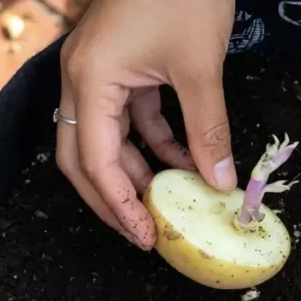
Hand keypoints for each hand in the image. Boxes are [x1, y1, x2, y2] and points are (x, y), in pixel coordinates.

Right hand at [57, 0, 236, 248]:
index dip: (120, 207)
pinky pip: (128, 116)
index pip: (95, 163)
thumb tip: (219, 181)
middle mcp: (81, 78)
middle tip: (144, 234)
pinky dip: (153, 142)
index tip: (145, 237)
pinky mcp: (119, 63)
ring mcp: (97, 70)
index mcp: (90, 80)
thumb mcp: (200, 67)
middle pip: (84, 159)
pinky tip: (183, 161)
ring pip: (106, 140)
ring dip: (137, 172)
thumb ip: (207, 130)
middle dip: (114, 200)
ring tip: (170, 202)